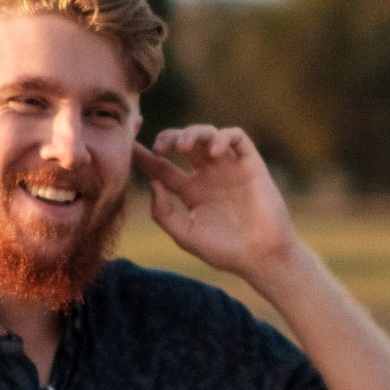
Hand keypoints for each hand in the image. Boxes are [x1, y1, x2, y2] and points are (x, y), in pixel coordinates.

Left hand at [132, 125, 298, 283]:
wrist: (260, 257)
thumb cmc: (223, 250)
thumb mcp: (184, 234)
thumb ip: (163, 211)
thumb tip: (153, 182)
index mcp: (190, 191)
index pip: (162, 167)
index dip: (145, 156)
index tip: (129, 147)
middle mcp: (208, 176)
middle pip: (184, 143)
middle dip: (169, 137)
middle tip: (160, 147)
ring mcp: (229, 168)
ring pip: (208, 134)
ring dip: (193, 133)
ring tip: (182, 147)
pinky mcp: (251, 164)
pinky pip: (237, 137)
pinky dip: (223, 137)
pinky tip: (213, 152)